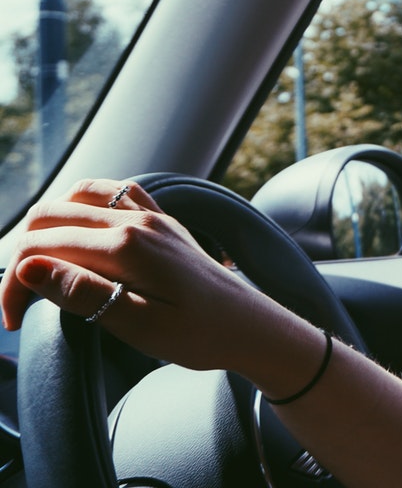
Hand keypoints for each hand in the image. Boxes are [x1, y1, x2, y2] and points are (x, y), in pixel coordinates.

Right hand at [0, 179, 284, 372]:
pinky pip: (115, 193)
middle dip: (22, 256)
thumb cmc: (200, 334)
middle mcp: (138, 219)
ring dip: (48, 225)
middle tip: (19, 303)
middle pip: (51, 216)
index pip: (41, 249)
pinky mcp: (164, 221)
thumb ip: (82, 293)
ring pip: (78, 195)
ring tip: (41, 268)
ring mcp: (153, 215)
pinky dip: (83, 205)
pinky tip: (79, 232)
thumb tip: (28, 268)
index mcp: (127, 245)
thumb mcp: (138, 325)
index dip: (12, 285)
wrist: (252, 327)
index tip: (13, 325)